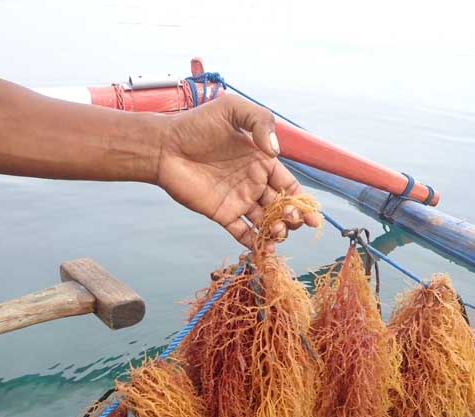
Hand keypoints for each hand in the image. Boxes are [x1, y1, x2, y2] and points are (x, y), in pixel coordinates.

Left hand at [156, 96, 321, 248]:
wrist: (164, 145)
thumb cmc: (196, 124)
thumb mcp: (233, 109)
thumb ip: (260, 122)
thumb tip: (276, 152)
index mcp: (262, 162)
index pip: (290, 185)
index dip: (303, 201)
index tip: (311, 214)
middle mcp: (254, 183)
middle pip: (282, 207)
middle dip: (293, 218)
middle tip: (290, 220)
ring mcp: (239, 200)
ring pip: (266, 223)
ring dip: (277, 232)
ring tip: (276, 233)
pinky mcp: (222, 214)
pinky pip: (243, 233)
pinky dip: (255, 244)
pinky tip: (262, 249)